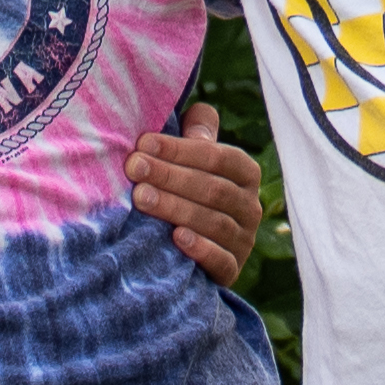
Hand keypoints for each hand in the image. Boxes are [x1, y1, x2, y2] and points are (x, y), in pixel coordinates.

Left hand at [126, 104, 268, 280]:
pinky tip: (175, 238)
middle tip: (134, 168)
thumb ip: (198, 135)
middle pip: (213, 189)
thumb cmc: (188, 189)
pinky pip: (222, 260)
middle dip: (170, 176)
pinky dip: (200, 249)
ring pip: (214, 222)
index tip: (143, 143)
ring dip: (176, 208)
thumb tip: (196, 114)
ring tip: (141, 198)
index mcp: (244, 173)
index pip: (217, 157)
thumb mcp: (195, 160)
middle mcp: (250, 206)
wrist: (190, 251)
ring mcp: (244, 240)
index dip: (180, 149)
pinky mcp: (232, 270)